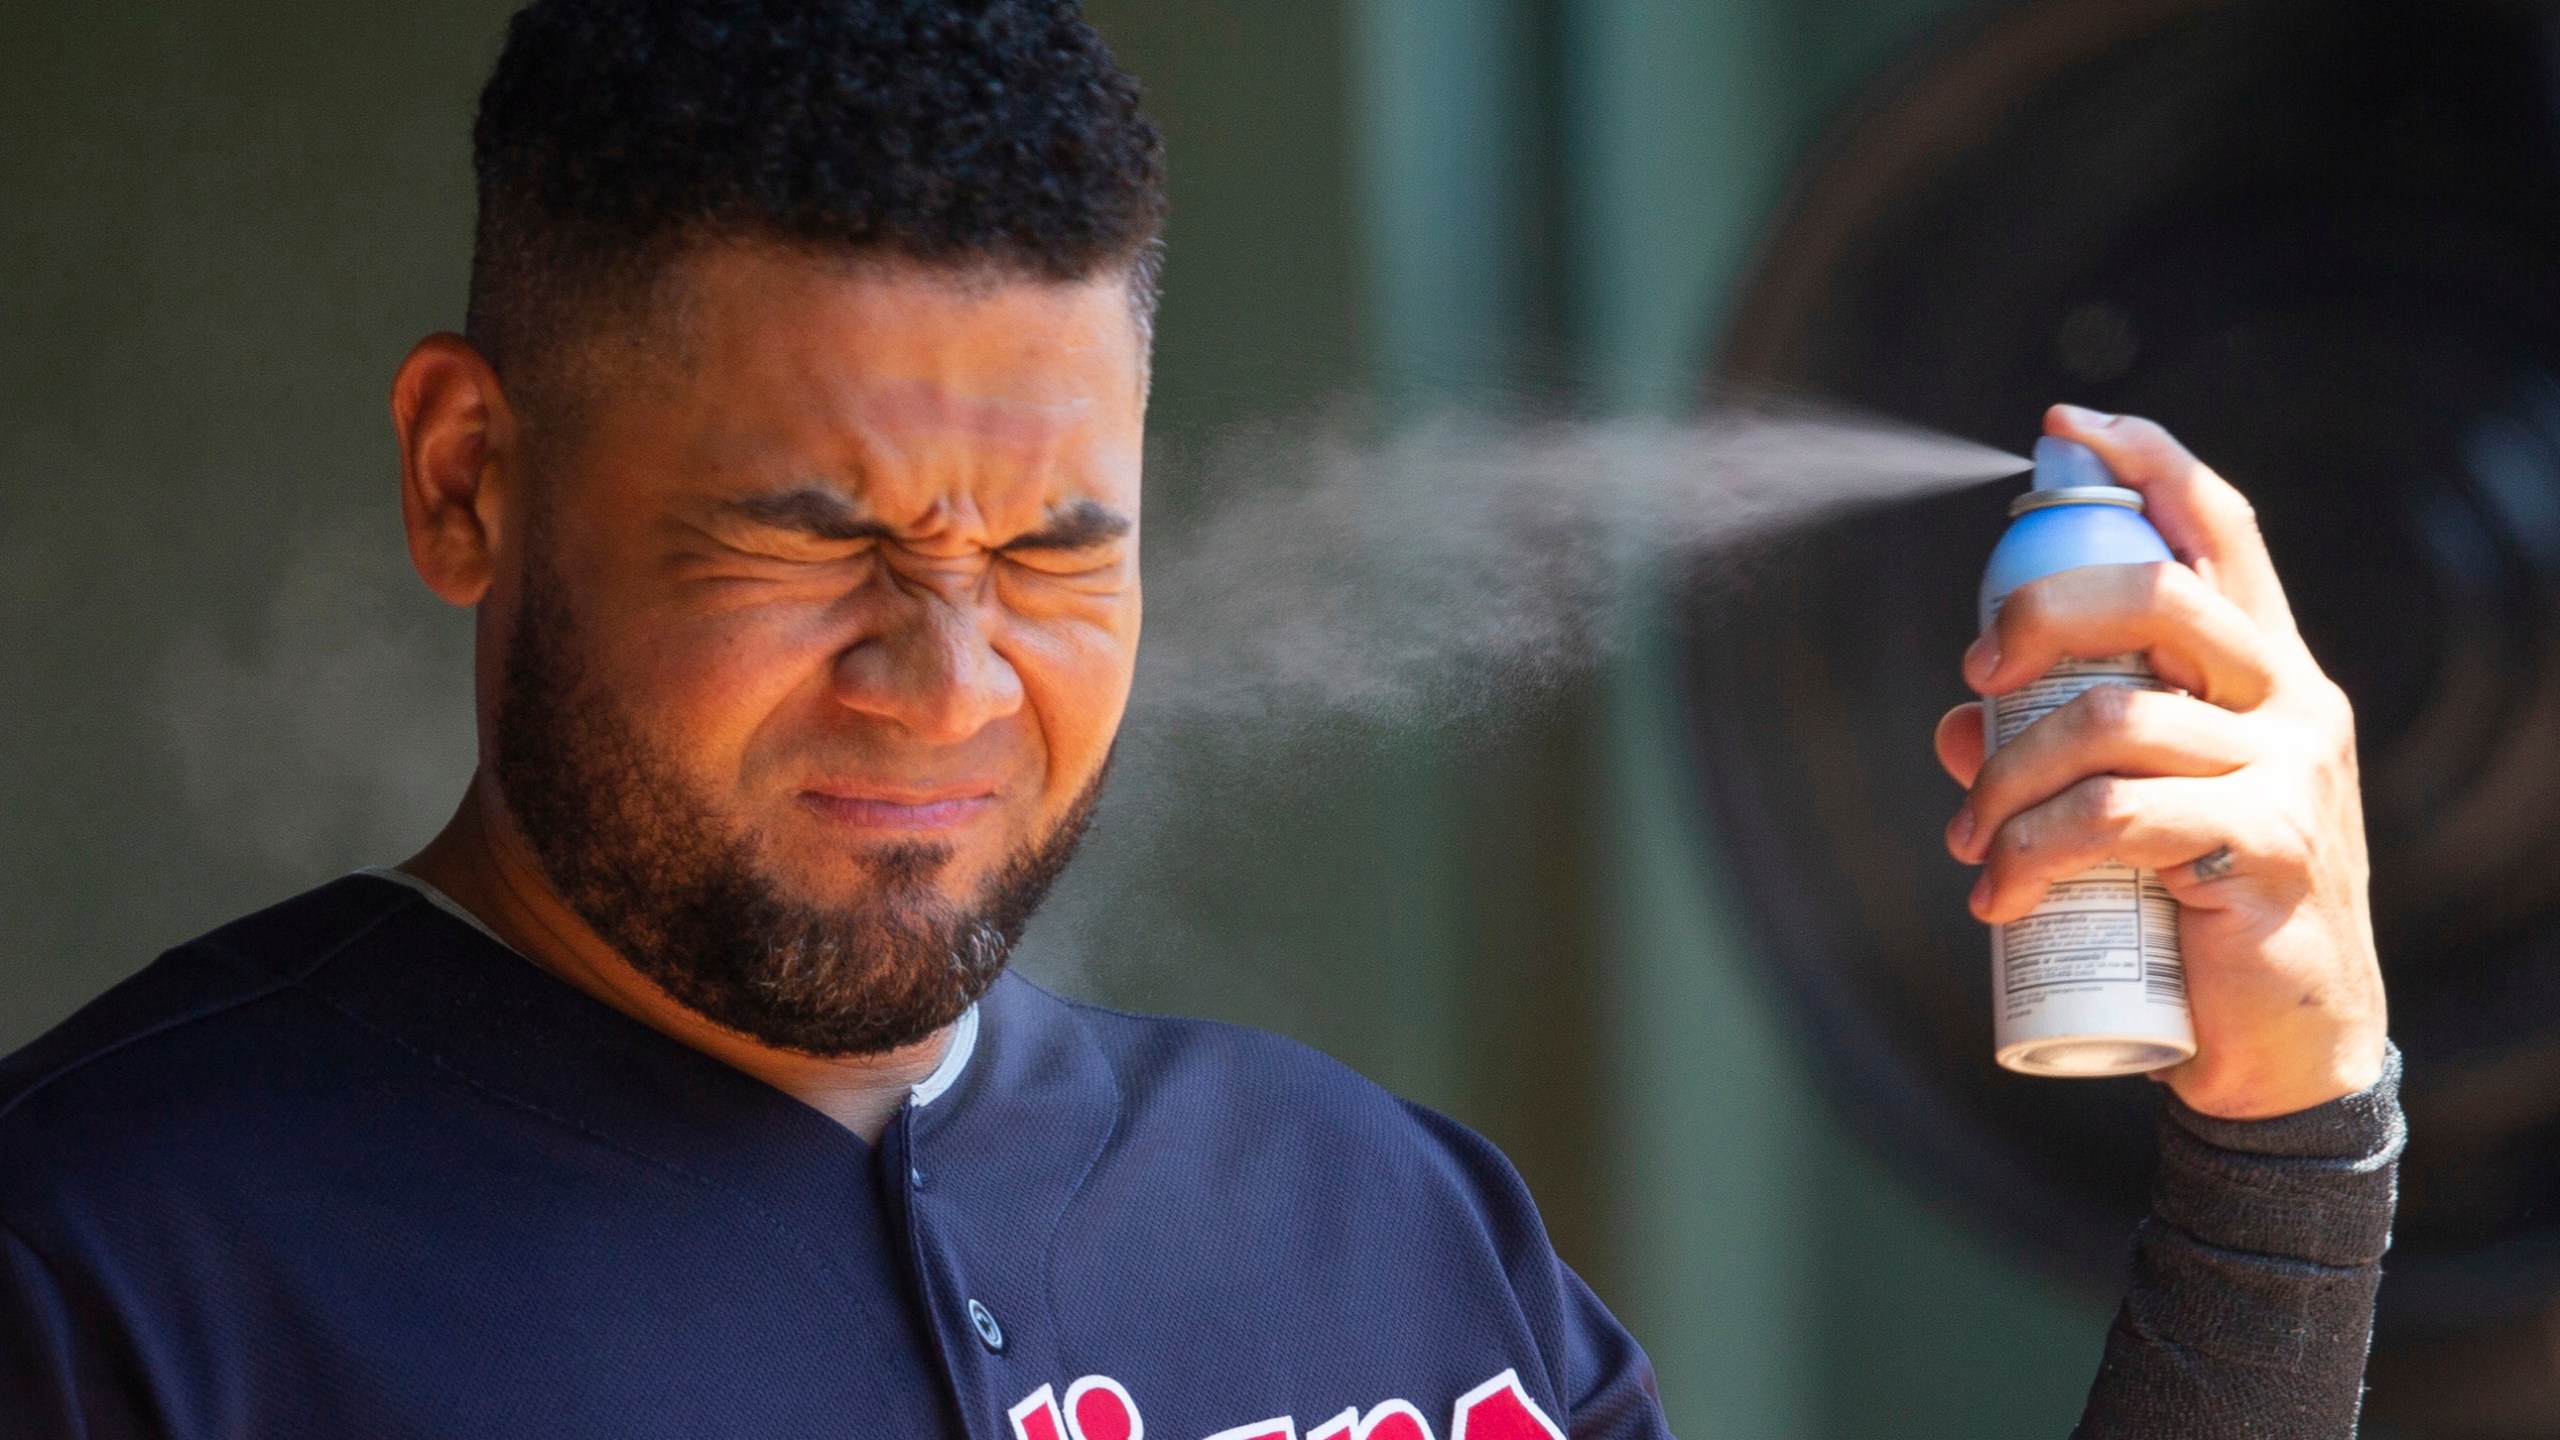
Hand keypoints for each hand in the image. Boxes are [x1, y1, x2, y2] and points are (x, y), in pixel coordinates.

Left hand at [1934, 405, 2386, 1119]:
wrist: (2283, 1051)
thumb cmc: (2202, 915)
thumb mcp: (2134, 815)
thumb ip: (2052, 754)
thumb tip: (1955, 723)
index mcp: (2264, 672)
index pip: (2220, 530)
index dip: (2146, 462)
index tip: (2066, 428)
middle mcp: (2290, 702)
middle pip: (2155, 594)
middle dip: (2039, 612)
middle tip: (1976, 671)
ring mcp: (2287, 772)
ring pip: (2111, 718)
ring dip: (2007, 776)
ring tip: (1971, 842)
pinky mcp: (2264, 849)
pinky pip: (2114, 815)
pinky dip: (2031, 850)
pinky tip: (1999, 896)